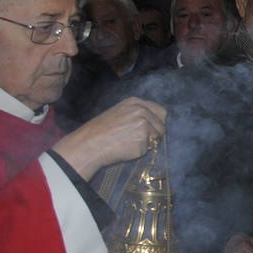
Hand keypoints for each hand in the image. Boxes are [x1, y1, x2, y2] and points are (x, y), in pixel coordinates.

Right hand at [51, 97, 166, 179]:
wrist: (91, 143)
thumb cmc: (102, 131)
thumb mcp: (119, 113)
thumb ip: (137, 113)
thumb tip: (155, 121)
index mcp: (135, 102)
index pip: (160, 111)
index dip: (158, 122)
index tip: (153, 128)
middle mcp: (142, 110)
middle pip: (161, 125)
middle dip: (155, 133)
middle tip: (141, 139)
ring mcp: (144, 124)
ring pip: (158, 137)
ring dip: (148, 143)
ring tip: (129, 142)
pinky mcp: (143, 138)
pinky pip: (150, 147)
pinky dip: (142, 150)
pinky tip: (127, 148)